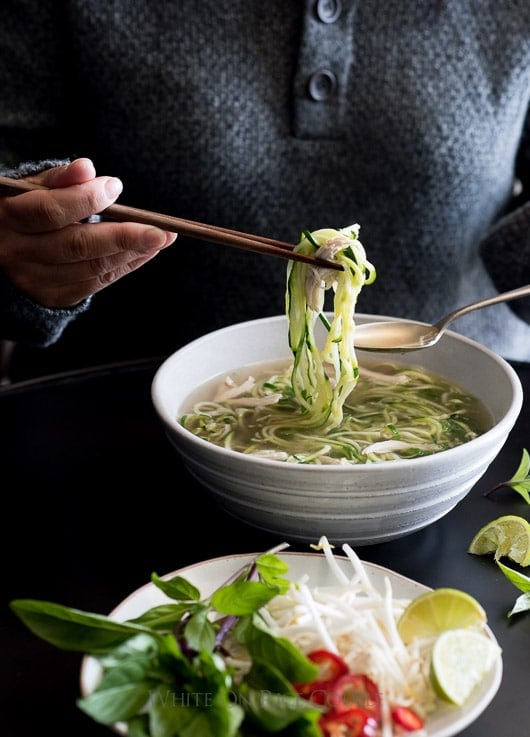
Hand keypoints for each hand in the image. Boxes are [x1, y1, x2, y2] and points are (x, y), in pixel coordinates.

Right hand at [0, 158, 176, 307]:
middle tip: (160, 230)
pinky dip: (124, 266)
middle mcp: (18, 252)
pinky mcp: (53, 296)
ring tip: (161, 238)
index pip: (50, 210)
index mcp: (9, 217)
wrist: (4, 250)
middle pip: (77, 245)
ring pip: (91, 268)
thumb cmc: (24, 209)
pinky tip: (144, 253)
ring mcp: (35, 279)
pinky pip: (96, 283)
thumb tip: (87, 168)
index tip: (115, 187)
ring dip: (132, 253)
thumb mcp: (30, 189)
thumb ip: (59, 179)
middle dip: (123, 236)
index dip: (86, 200)